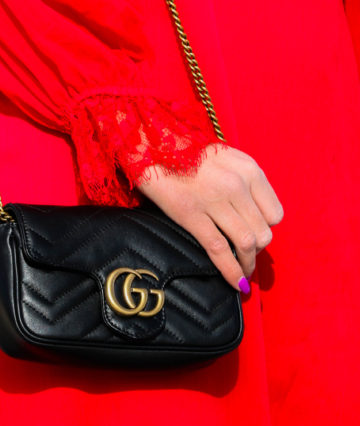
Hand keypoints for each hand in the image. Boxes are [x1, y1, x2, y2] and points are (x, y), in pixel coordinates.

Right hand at [136, 145, 283, 291]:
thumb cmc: (186, 150)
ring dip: (247, 264)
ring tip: (243, 272)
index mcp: (248, 169)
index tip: (253, 233)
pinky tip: (235, 282)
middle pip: (262, 233)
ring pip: (246, 244)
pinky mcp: (192, 214)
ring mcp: (215, 200)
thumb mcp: (224, 157)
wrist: (150, 142)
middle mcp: (237, 184)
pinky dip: (231, 271)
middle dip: (256, 250)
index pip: (274, 214)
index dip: (264, 228)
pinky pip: (219, 250)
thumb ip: (242, 181)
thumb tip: (251, 215)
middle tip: (245, 255)